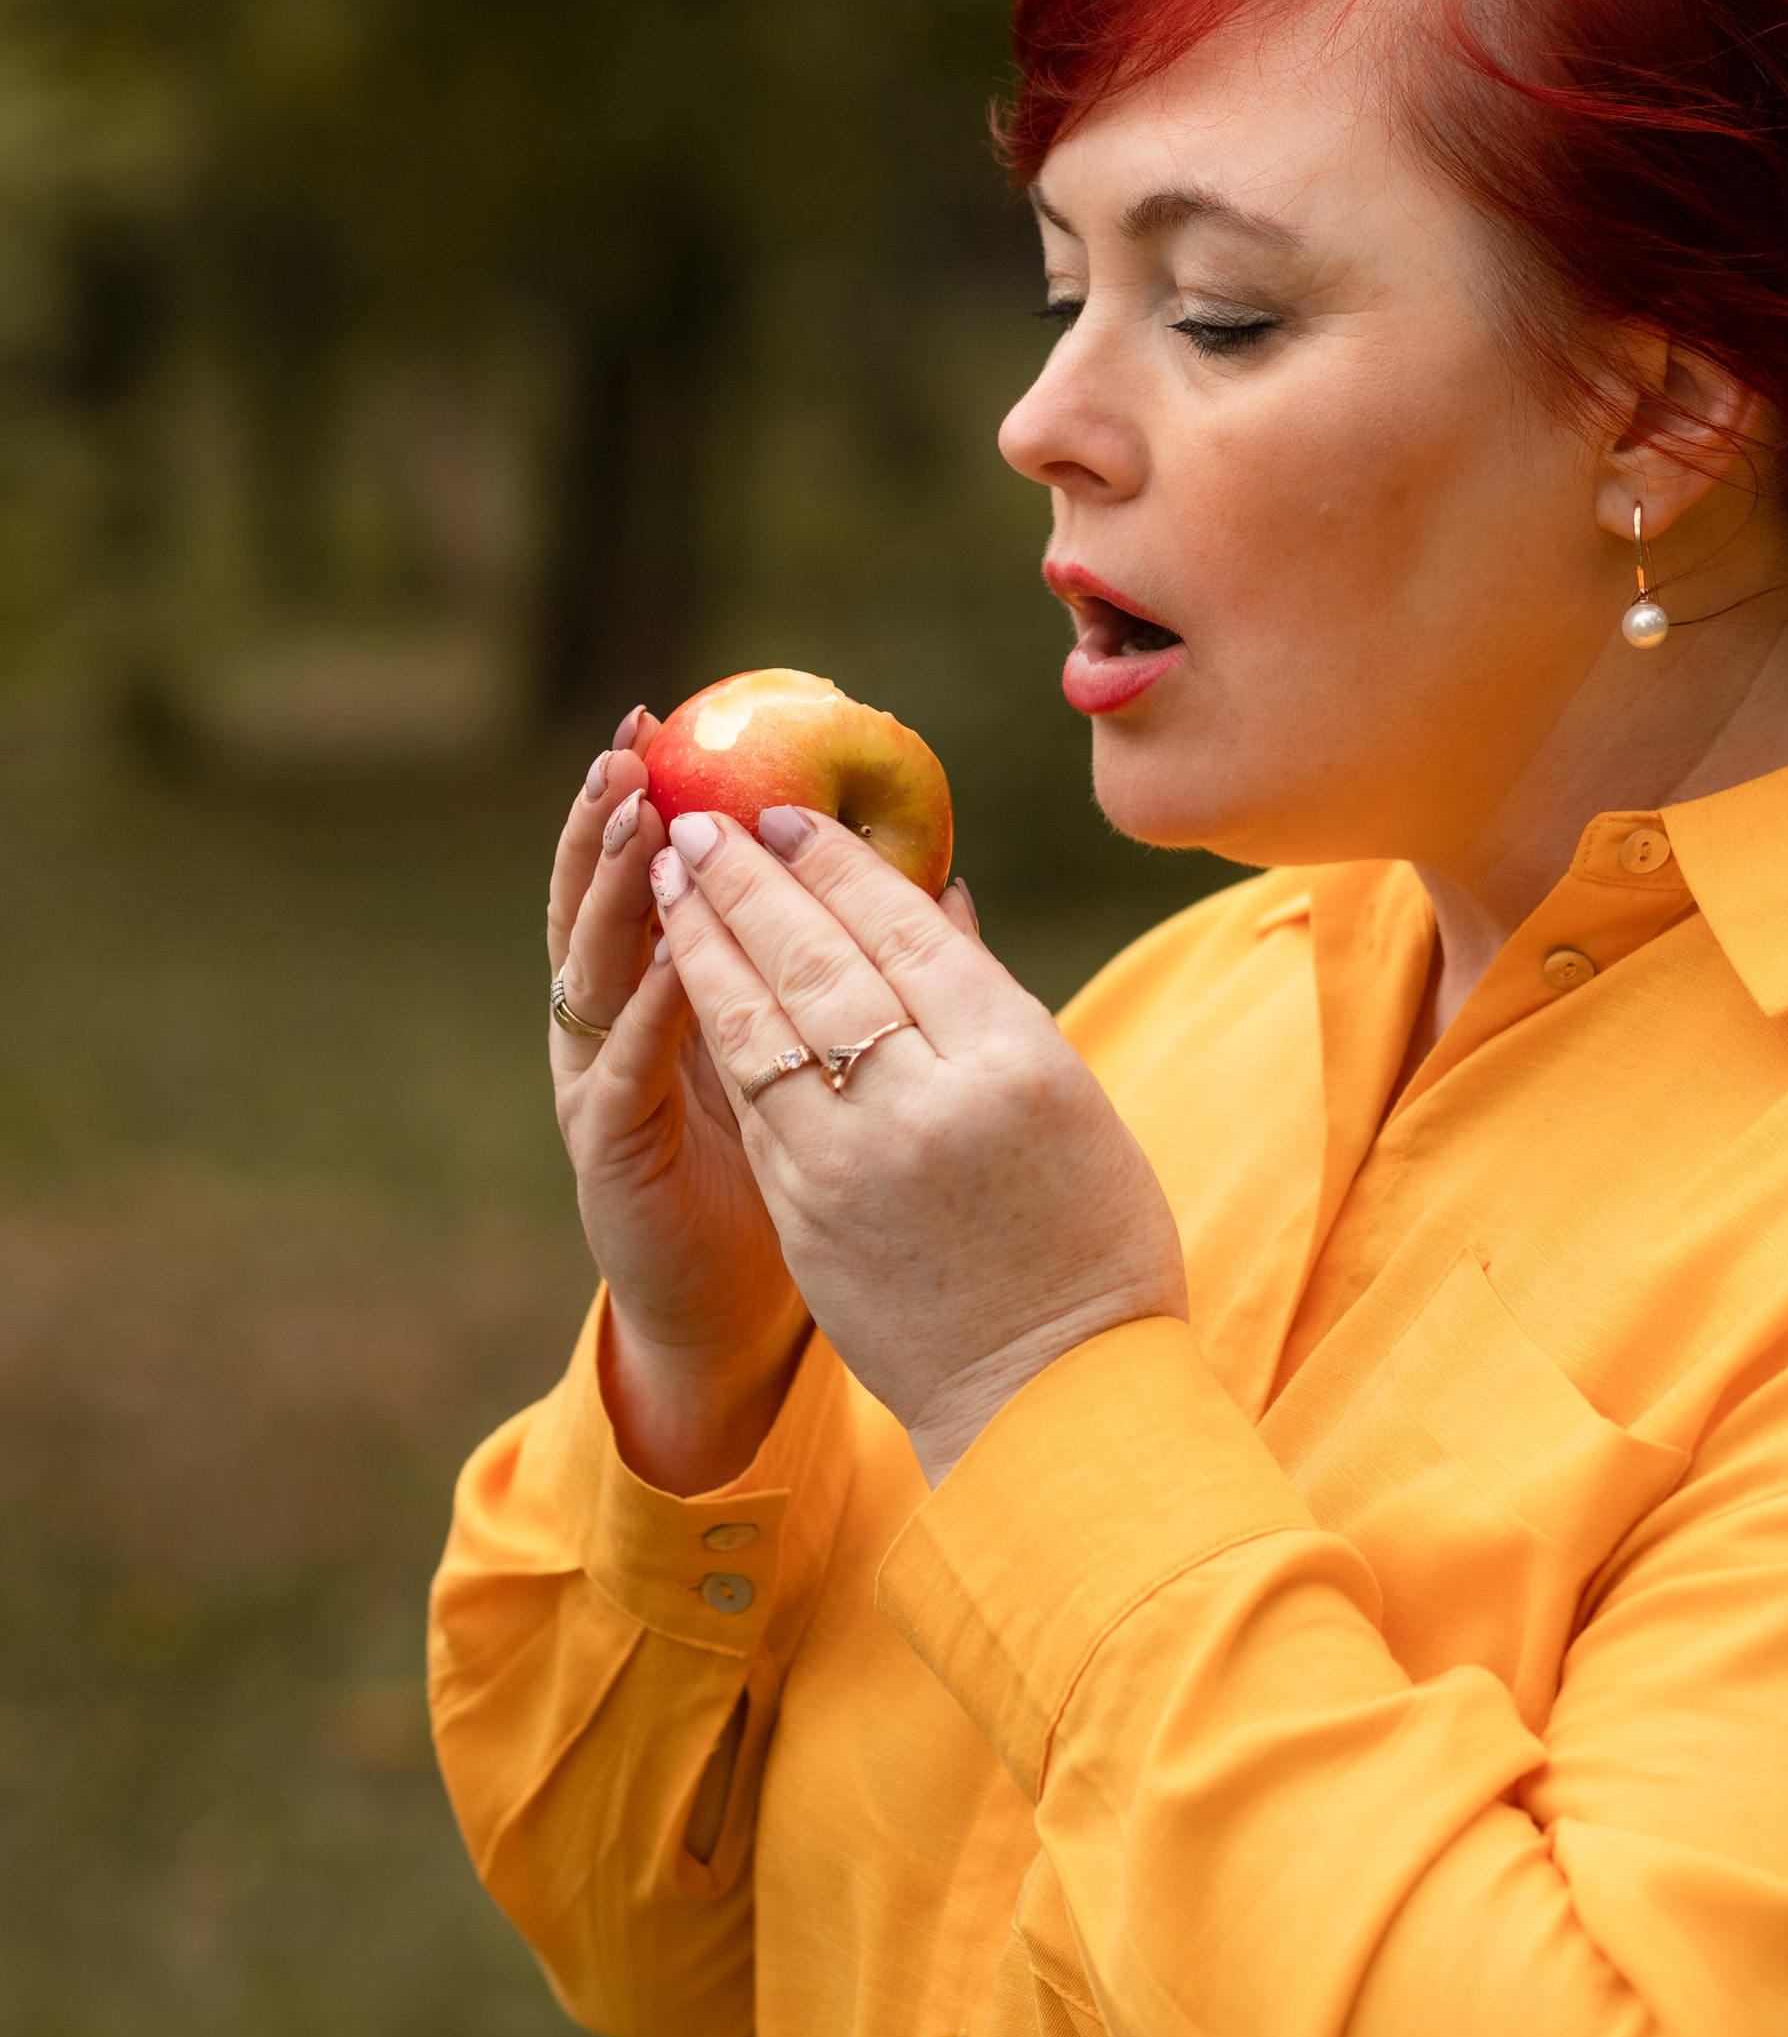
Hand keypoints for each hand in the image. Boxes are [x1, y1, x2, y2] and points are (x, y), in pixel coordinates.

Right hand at [546, 708, 809, 1486]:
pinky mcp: (611, 1158)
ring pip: (594, 972)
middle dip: (614, 819)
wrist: (737, 1317)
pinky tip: (670, 962)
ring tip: (638, 820)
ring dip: (613, 893)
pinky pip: (623, 1074)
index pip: (654, 876)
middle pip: (604, 902)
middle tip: (633, 743)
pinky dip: (645, 1014)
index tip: (665, 719)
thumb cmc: (797, 1180)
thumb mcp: (828, 1057)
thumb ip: (861, 975)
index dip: (654, 798)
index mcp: (669, 993)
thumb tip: (944, 885)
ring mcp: (603, 1090)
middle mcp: (620, 1028)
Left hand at [646, 804, 1187, 1484]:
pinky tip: (689, 980)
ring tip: (671, 875)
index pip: (903, 928)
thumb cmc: (1087, 1236)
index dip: (836, 862)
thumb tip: (940, 896)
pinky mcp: (806, 1212)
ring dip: (706, 938)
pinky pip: (753, 1095)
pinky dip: (717, 1023)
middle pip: (817, 959)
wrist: (1050, 1395)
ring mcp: (856, 1159)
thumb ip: (991, 999)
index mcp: (1012, 1057)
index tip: (788, 814)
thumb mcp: (1071, 1102)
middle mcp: (928, 1097)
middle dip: (748, 881)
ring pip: (760, 1022)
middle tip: (701, 820)